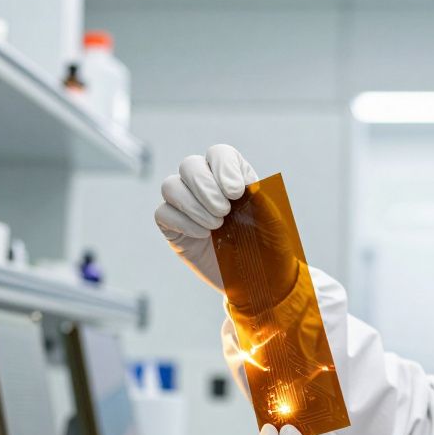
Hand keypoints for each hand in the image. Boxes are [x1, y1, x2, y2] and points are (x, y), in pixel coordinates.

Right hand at [154, 144, 258, 291]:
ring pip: (170, 186)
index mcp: (232, 177)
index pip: (219, 154)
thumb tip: (235, 184)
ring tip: (216, 225)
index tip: (237, 193)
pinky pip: (163, 213)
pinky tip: (203, 235)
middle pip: (189, 165)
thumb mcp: (270, 218)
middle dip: (206, 187)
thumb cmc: (268, 246)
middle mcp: (206, 186)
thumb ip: (255, 195)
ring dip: (193, 205)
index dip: (223, 167)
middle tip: (224, 212)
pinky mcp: (173, 228)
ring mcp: (187, 206)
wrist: (259, 280)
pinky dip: (183, 222)